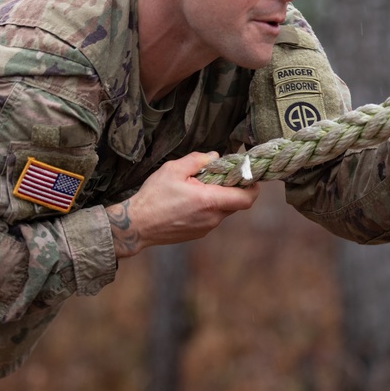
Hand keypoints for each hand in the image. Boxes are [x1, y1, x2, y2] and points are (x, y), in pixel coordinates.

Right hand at [106, 151, 259, 258]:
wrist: (136, 225)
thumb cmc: (153, 197)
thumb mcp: (173, 169)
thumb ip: (198, 160)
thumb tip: (215, 156)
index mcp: (209, 201)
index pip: (246, 199)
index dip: (253, 187)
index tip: (248, 176)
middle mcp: (212, 218)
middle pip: (236, 204)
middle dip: (233, 189)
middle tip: (221, 175)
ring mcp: (205, 228)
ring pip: (223, 211)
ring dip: (218, 198)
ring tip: (200, 187)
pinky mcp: (197, 234)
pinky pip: (211, 218)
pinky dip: (208, 208)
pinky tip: (191, 200)